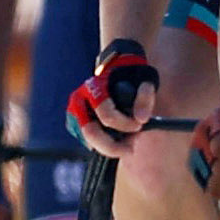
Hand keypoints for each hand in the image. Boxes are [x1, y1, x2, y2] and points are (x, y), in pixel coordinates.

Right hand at [68, 39, 156, 158]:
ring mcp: (74, 112)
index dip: (125, 125)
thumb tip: (141, 119)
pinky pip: (87, 142)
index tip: (139, 126)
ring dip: (108, 146)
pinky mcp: (75, 123)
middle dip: (112, 146)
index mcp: (94, 88)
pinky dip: (103, 144)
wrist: (116, 70)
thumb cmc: (131, 76)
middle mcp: (79, 101)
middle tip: (131, 148)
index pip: (107, 116)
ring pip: (88, 140)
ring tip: (127, 143)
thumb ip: (145, 97)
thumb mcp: (144, 80)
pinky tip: (117, 140)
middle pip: (90, 133)